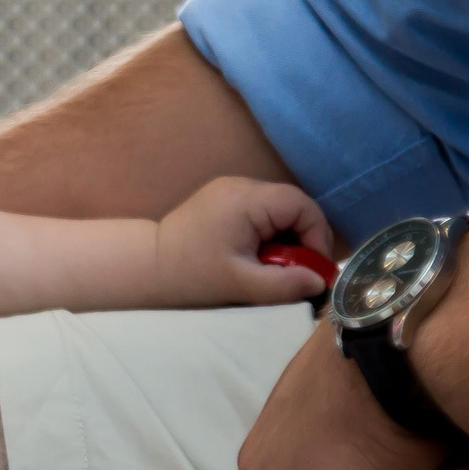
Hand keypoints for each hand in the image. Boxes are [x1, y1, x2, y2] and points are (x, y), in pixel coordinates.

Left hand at [154, 178, 334, 306]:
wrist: (148, 266)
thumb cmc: (191, 274)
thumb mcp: (241, 284)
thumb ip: (284, 284)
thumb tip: (320, 281)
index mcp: (246, 199)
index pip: (302, 206)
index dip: (316, 236)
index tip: (312, 267)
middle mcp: (240, 185)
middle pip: (292, 205)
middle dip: (301, 238)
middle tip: (294, 271)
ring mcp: (230, 189)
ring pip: (278, 209)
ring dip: (284, 237)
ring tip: (271, 266)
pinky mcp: (223, 198)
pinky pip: (260, 211)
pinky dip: (267, 233)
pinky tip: (255, 255)